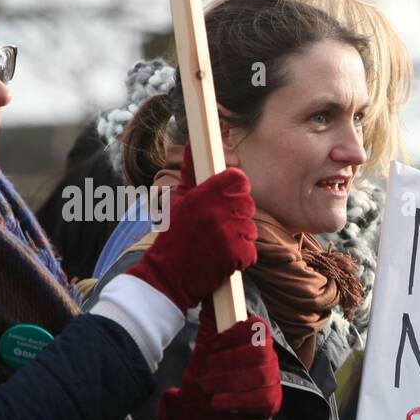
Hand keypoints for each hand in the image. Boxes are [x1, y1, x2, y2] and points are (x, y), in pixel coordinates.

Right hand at [128, 145, 257, 311]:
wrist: (168, 276)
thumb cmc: (174, 236)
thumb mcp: (179, 201)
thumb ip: (191, 173)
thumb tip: (194, 143)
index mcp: (205, 194)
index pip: (238, 179)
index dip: (235, 189)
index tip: (226, 199)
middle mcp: (218, 211)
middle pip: (247, 204)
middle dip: (236, 215)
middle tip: (217, 227)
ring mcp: (229, 233)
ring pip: (250, 228)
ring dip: (238, 237)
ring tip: (216, 244)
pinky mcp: (237, 255)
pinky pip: (250, 251)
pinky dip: (241, 257)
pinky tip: (223, 258)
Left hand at [156, 306, 281, 419]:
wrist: (200, 411)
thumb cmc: (204, 375)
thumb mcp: (204, 346)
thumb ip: (211, 320)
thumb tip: (212, 292)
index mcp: (255, 339)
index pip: (257, 328)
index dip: (235, 335)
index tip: (211, 345)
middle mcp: (270, 357)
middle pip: (260, 352)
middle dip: (228, 361)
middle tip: (205, 371)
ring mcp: (273, 379)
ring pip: (261, 375)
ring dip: (228, 381)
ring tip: (207, 387)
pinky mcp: (272, 401)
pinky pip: (263, 398)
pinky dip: (237, 400)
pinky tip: (219, 402)